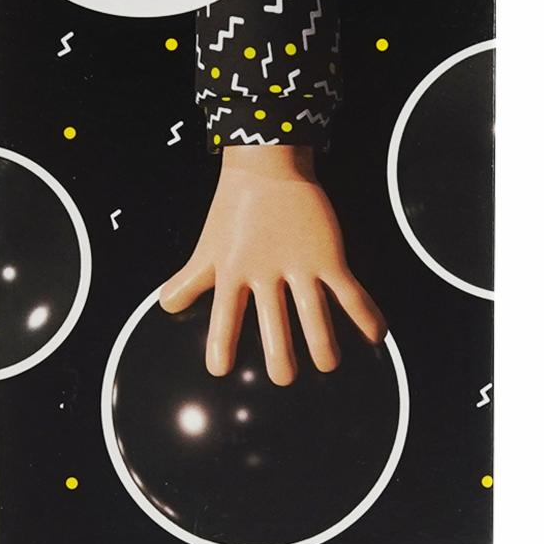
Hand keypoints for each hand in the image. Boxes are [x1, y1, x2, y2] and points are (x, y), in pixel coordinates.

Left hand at [159, 145, 385, 384]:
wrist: (267, 165)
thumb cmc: (234, 211)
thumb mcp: (207, 248)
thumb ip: (189, 281)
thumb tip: (166, 307)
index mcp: (233, 272)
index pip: (224, 315)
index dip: (221, 343)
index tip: (220, 370)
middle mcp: (265, 271)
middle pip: (273, 322)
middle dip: (280, 355)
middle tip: (284, 378)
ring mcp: (300, 264)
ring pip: (314, 312)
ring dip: (323, 343)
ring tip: (328, 365)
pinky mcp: (328, 255)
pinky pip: (350, 291)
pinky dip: (366, 314)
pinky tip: (377, 337)